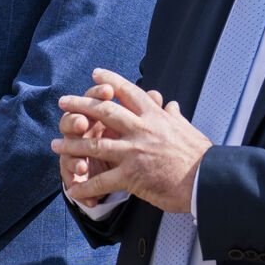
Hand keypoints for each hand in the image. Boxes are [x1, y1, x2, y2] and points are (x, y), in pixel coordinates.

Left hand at [53, 69, 208, 213]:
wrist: (209, 181)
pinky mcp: (132, 175)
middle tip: (63, 102)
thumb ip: (174, 117)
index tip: (96, 74)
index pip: (129, 92)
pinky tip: (72, 190)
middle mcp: (142, 130)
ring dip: (71, 146)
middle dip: (80, 105)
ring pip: (94, 145)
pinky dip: (84, 187)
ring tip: (55, 145)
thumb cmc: (201, 157)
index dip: (111, 81)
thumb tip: (170, 105)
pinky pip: (101, 181)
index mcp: (155, 117)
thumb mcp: (188, 129)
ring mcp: (134, 152)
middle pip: (104, 111)